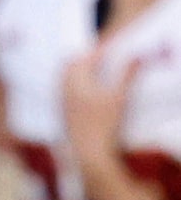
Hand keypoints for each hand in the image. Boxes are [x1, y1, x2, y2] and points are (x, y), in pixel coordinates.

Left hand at [62, 48, 137, 182]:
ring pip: (64, 77)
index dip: (100, 51)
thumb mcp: (119, 97)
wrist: (88, 152)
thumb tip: (138, 56)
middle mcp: (64, 89)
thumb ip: (127, 75)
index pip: (86, 58)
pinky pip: (63, 90)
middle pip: (70, 64)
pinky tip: (86, 90)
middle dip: (86, 57)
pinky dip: (74, 83)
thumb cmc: (104, 124)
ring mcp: (61, 101)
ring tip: (95, 69)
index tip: (113, 47)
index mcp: (76, 82)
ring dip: (78, 69)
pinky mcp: (62, 112)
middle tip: (102, 55)